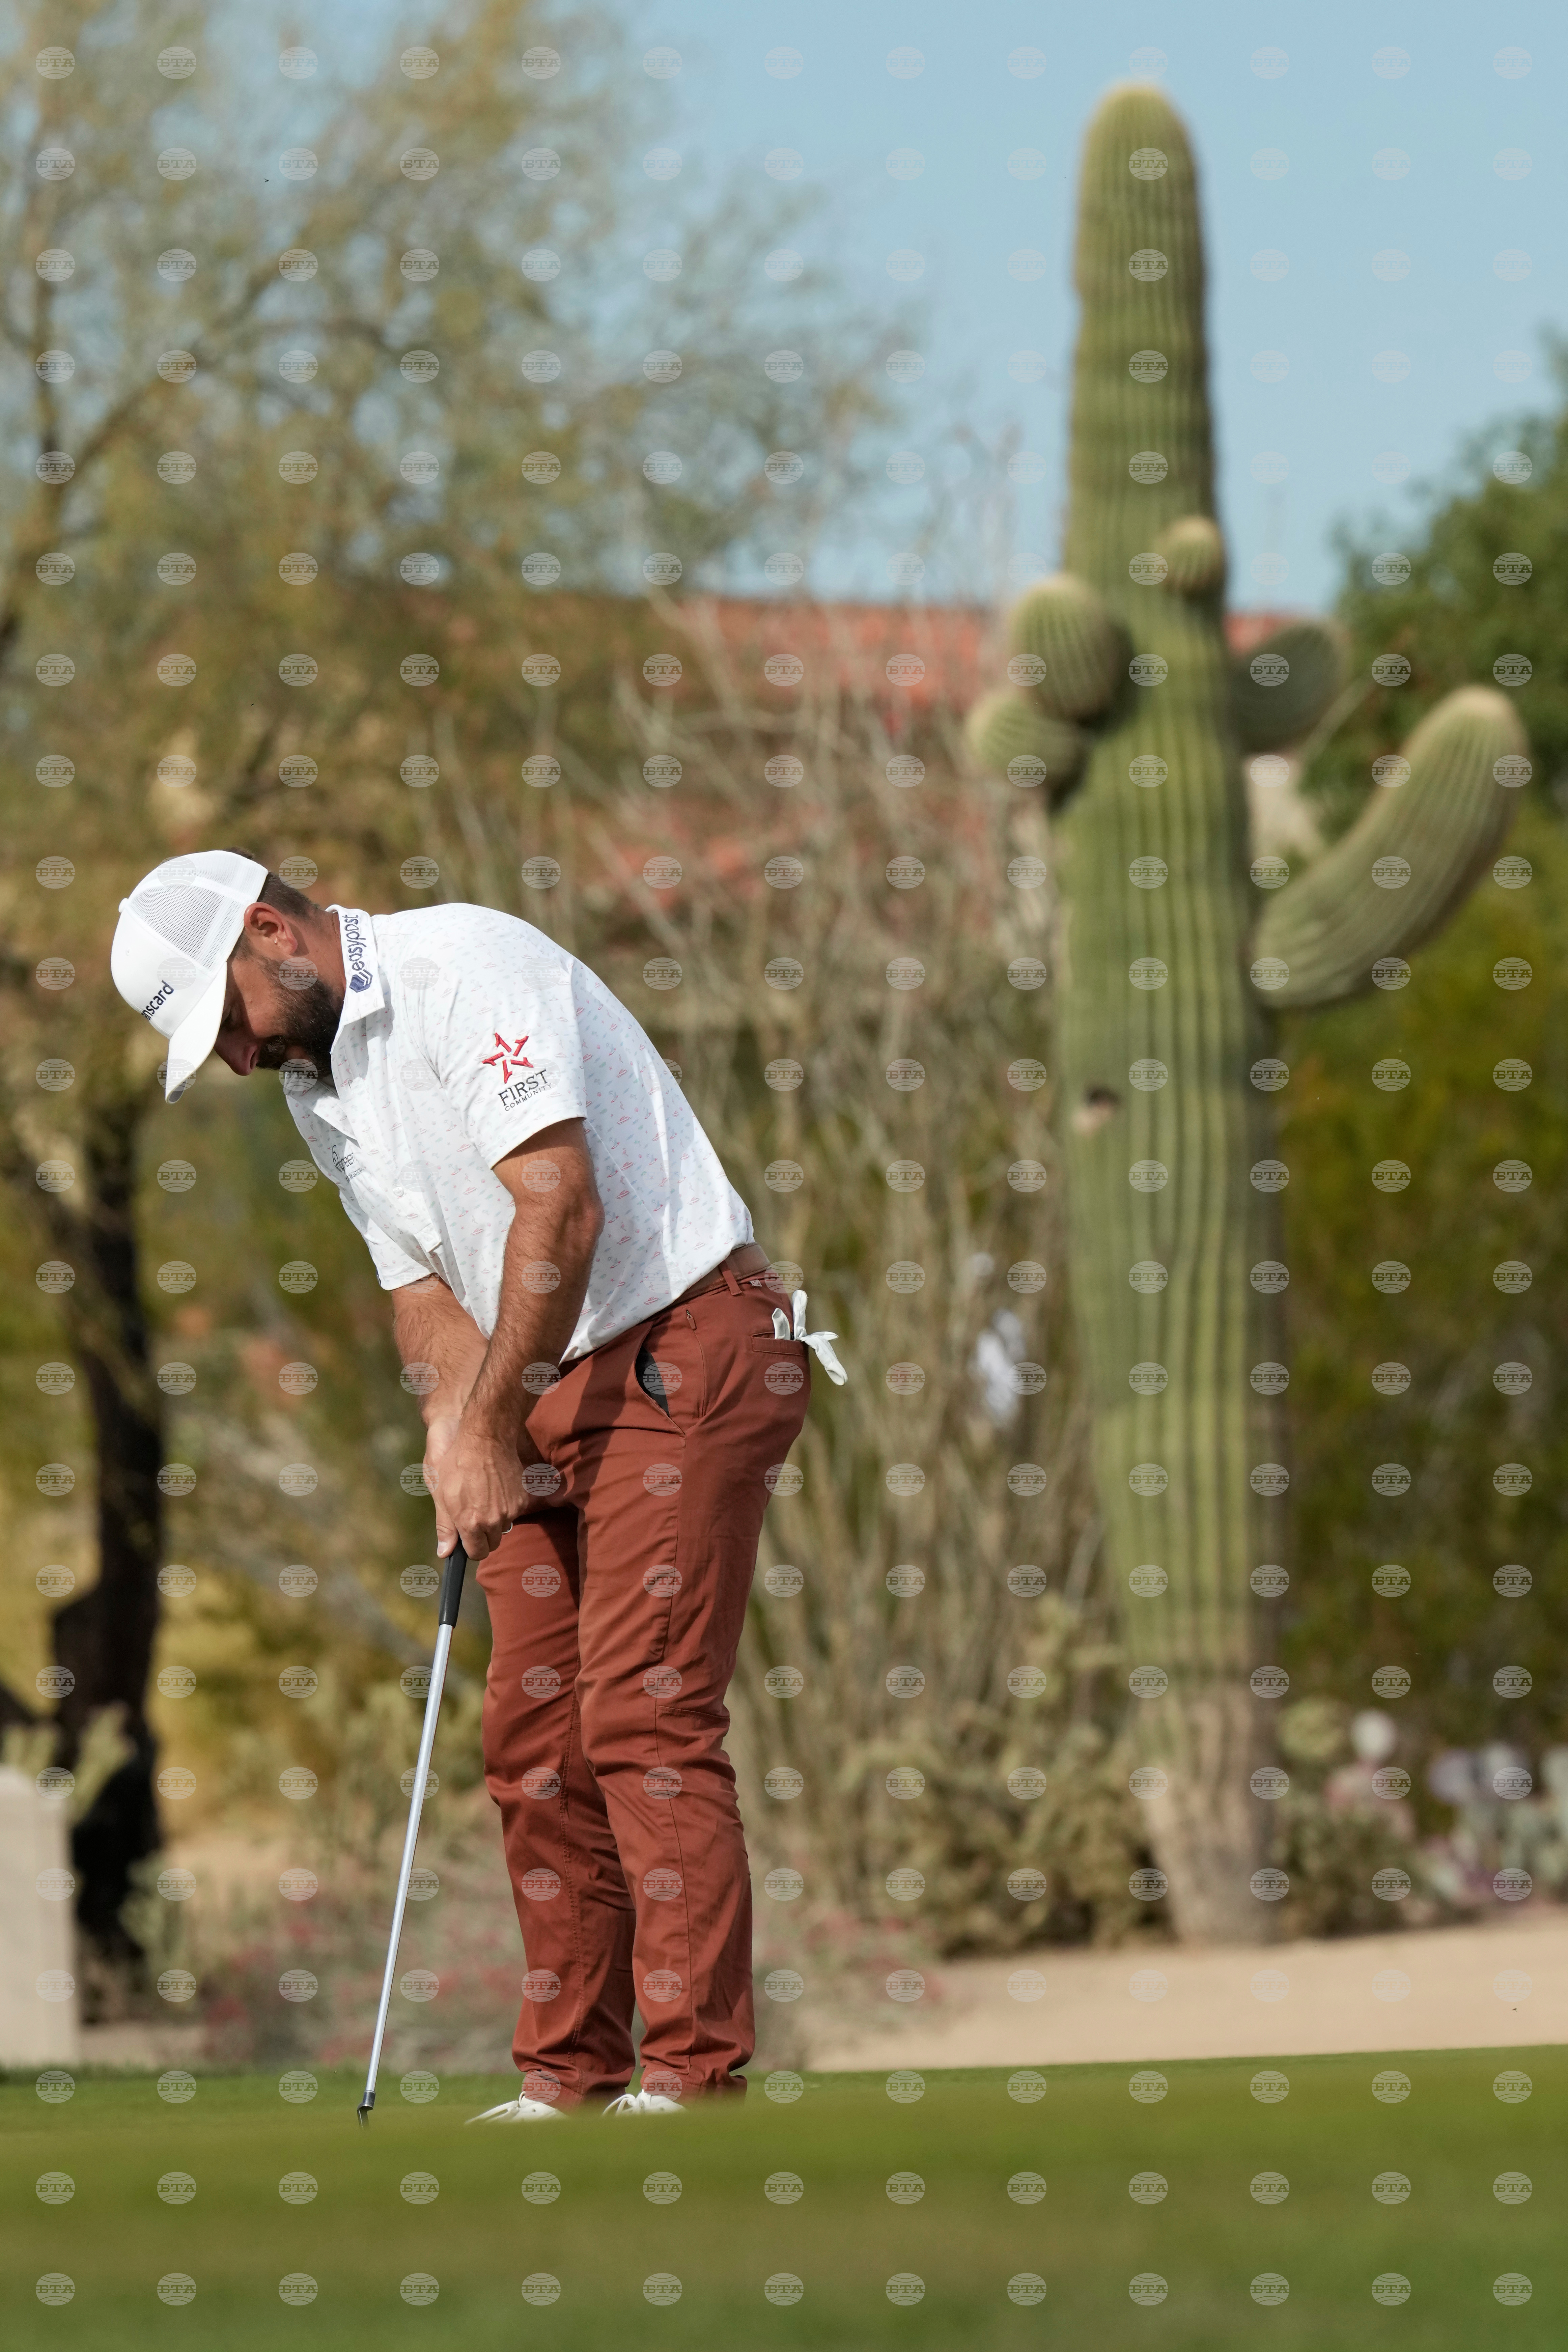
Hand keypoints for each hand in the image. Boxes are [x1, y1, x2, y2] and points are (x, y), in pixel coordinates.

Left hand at [427, 1412, 531, 1562]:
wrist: (485, 1438)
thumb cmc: (456, 1464)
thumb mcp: (442, 1495)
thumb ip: (445, 1527)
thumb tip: (444, 1553)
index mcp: (471, 1523)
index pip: (477, 1553)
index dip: (470, 1547)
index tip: (466, 1537)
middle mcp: (494, 1521)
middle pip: (492, 1543)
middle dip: (482, 1535)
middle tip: (473, 1514)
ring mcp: (511, 1509)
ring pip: (503, 1526)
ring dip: (495, 1519)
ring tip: (484, 1496)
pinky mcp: (522, 1498)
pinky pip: (514, 1511)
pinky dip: (506, 1505)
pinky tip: (496, 1488)